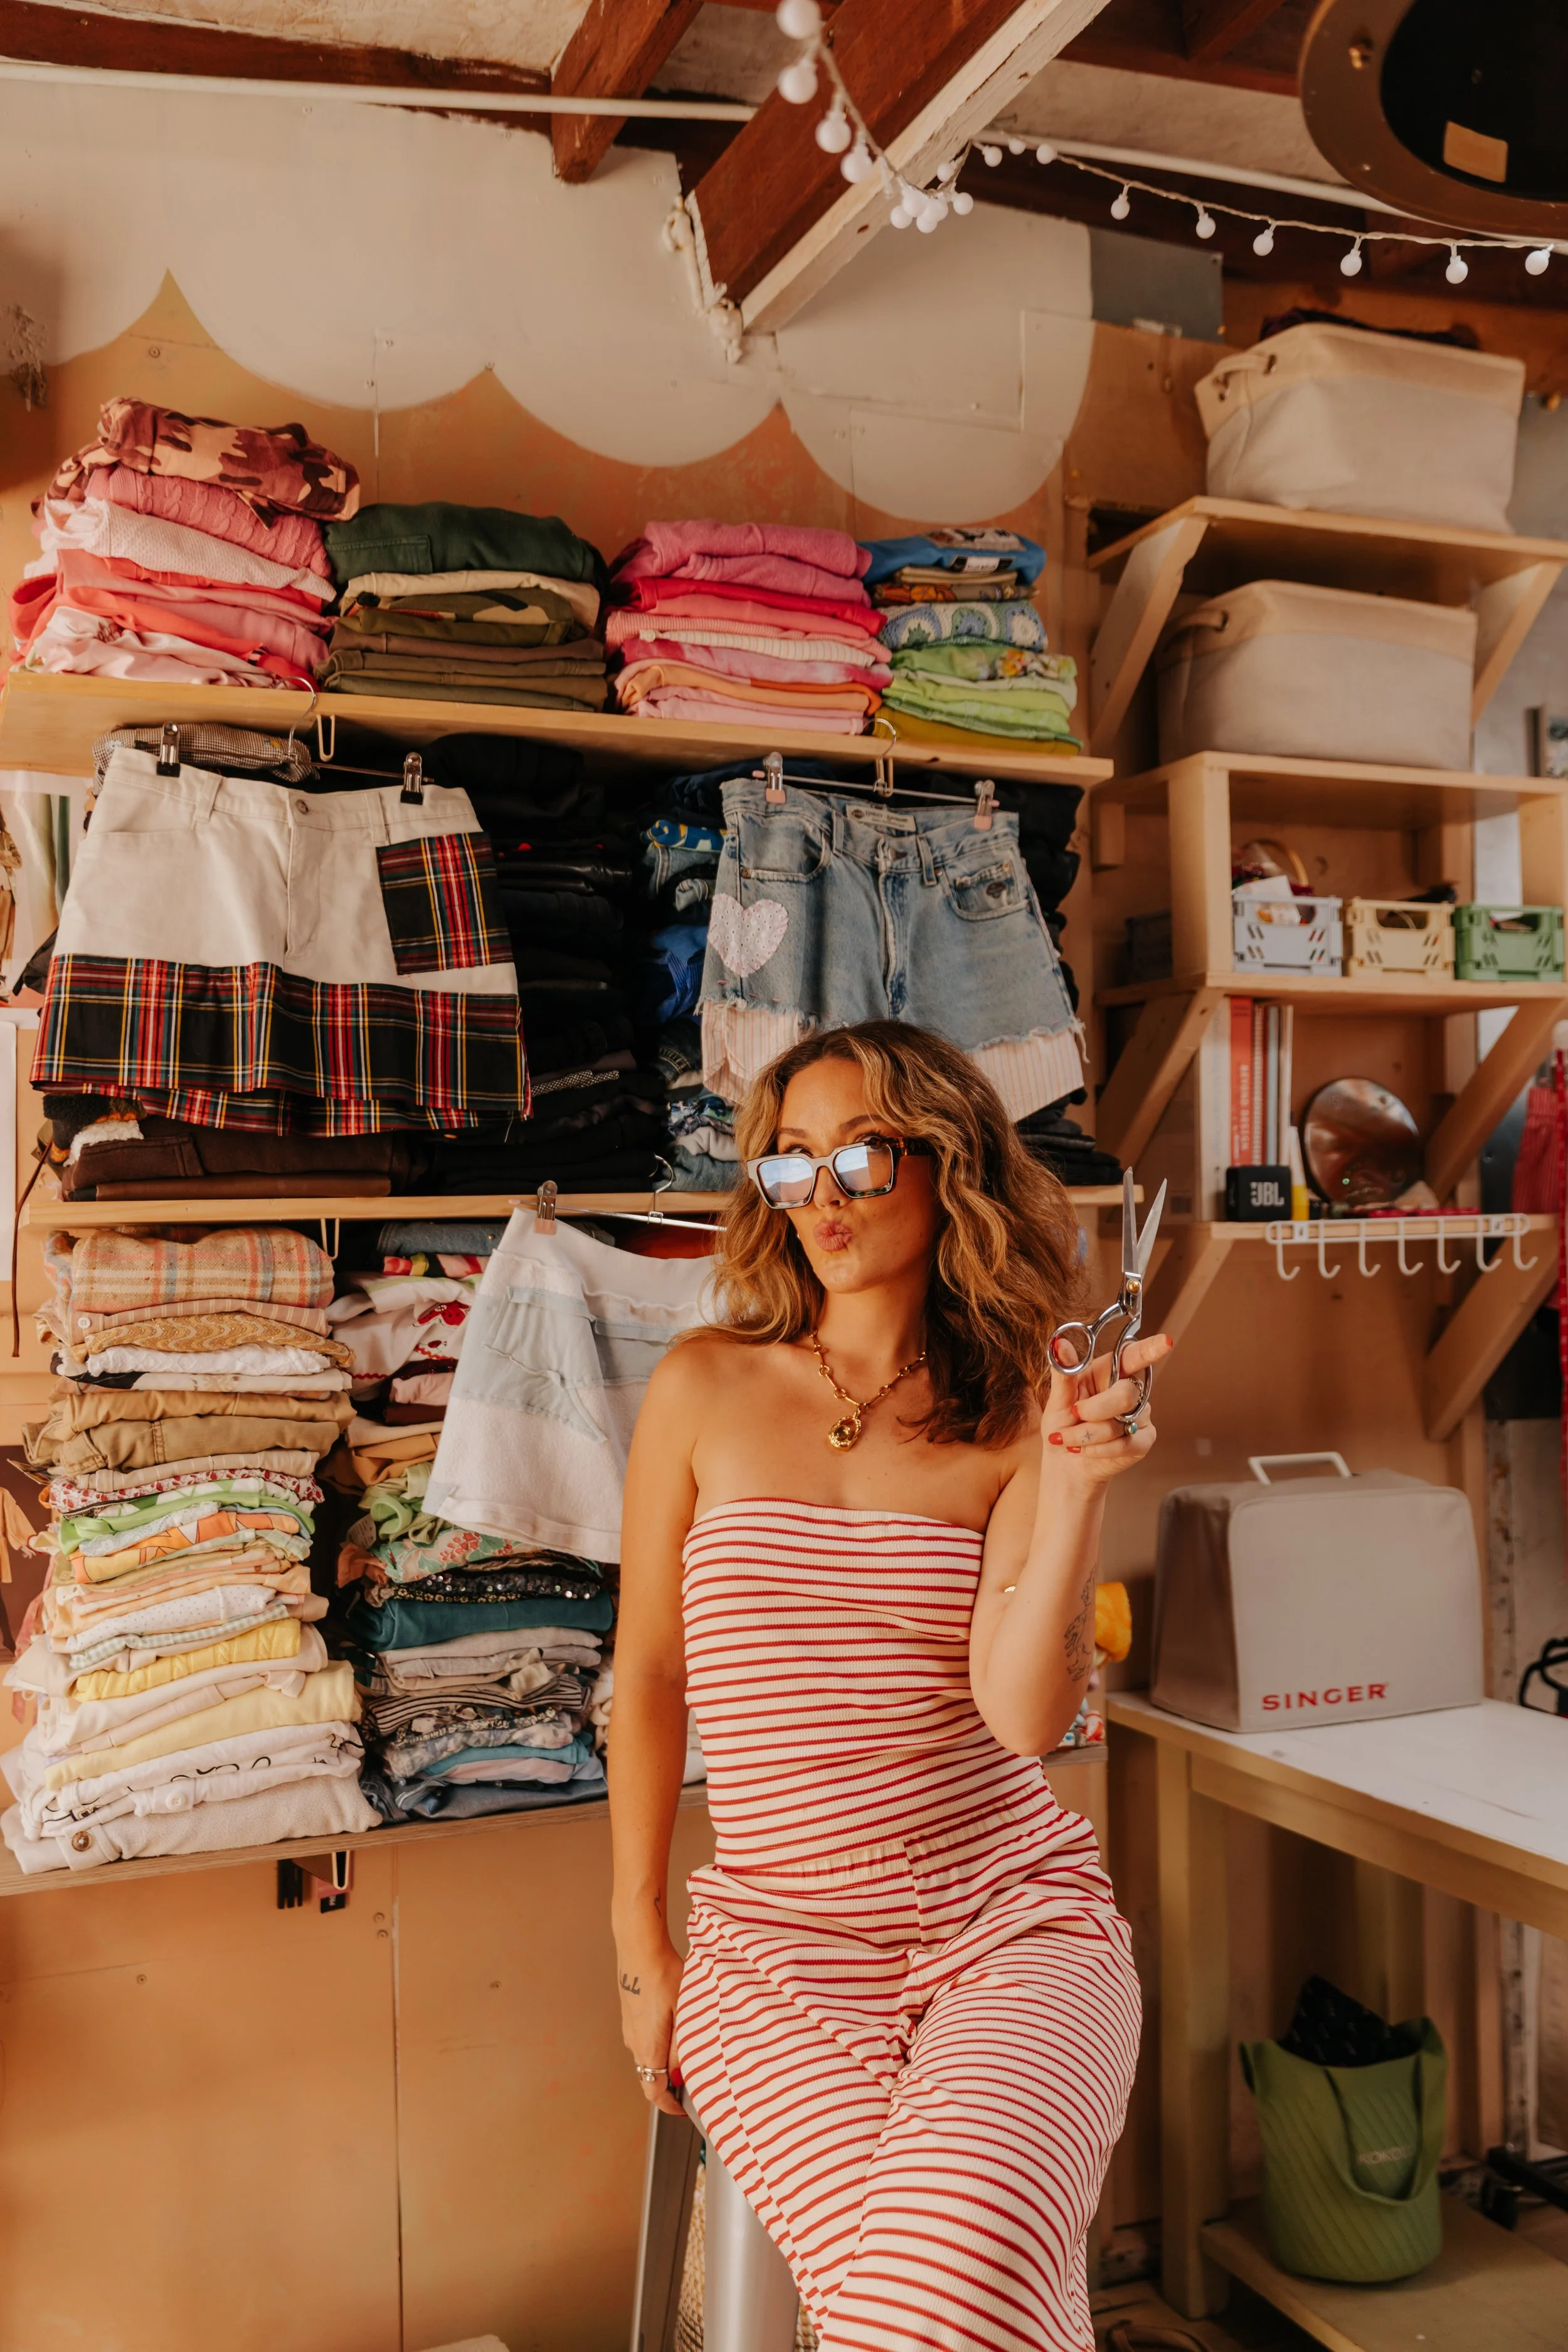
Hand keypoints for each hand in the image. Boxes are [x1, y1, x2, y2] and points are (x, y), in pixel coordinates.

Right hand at [616, 1933, 685, 2115]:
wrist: (640, 1948)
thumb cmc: (663, 1975)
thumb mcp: (683, 2014)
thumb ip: (682, 2049)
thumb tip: (680, 2076)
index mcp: (648, 2047)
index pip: (654, 2092)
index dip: (669, 2106)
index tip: (684, 2109)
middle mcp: (635, 2042)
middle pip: (649, 2077)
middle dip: (669, 2086)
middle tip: (690, 2084)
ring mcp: (630, 2029)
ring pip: (646, 2058)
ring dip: (663, 2065)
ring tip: (686, 2057)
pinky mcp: (630, 2016)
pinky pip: (643, 2041)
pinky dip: (658, 2047)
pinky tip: (673, 2031)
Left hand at [1043, 1332, 1172, 1482]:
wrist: (1064, 1463)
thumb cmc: (1063, 1425)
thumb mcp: (1057, 1399)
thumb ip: (1063, 1373)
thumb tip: (1060, 1344)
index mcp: (1109, 1372)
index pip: (1133, 1355)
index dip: (1150, 1348)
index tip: (1165, 1342)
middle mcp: (1129, 1390)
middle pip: (1125, 1394)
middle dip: (1093, 1410)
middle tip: (1074, 1415)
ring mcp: (1140, 1415)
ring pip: (1119, 1423)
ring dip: (1086, 1435)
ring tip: (1070, 1439)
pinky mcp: (1144, 1440)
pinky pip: (1125, 1444)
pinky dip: (1098, 1449)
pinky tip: (1085, 1450)